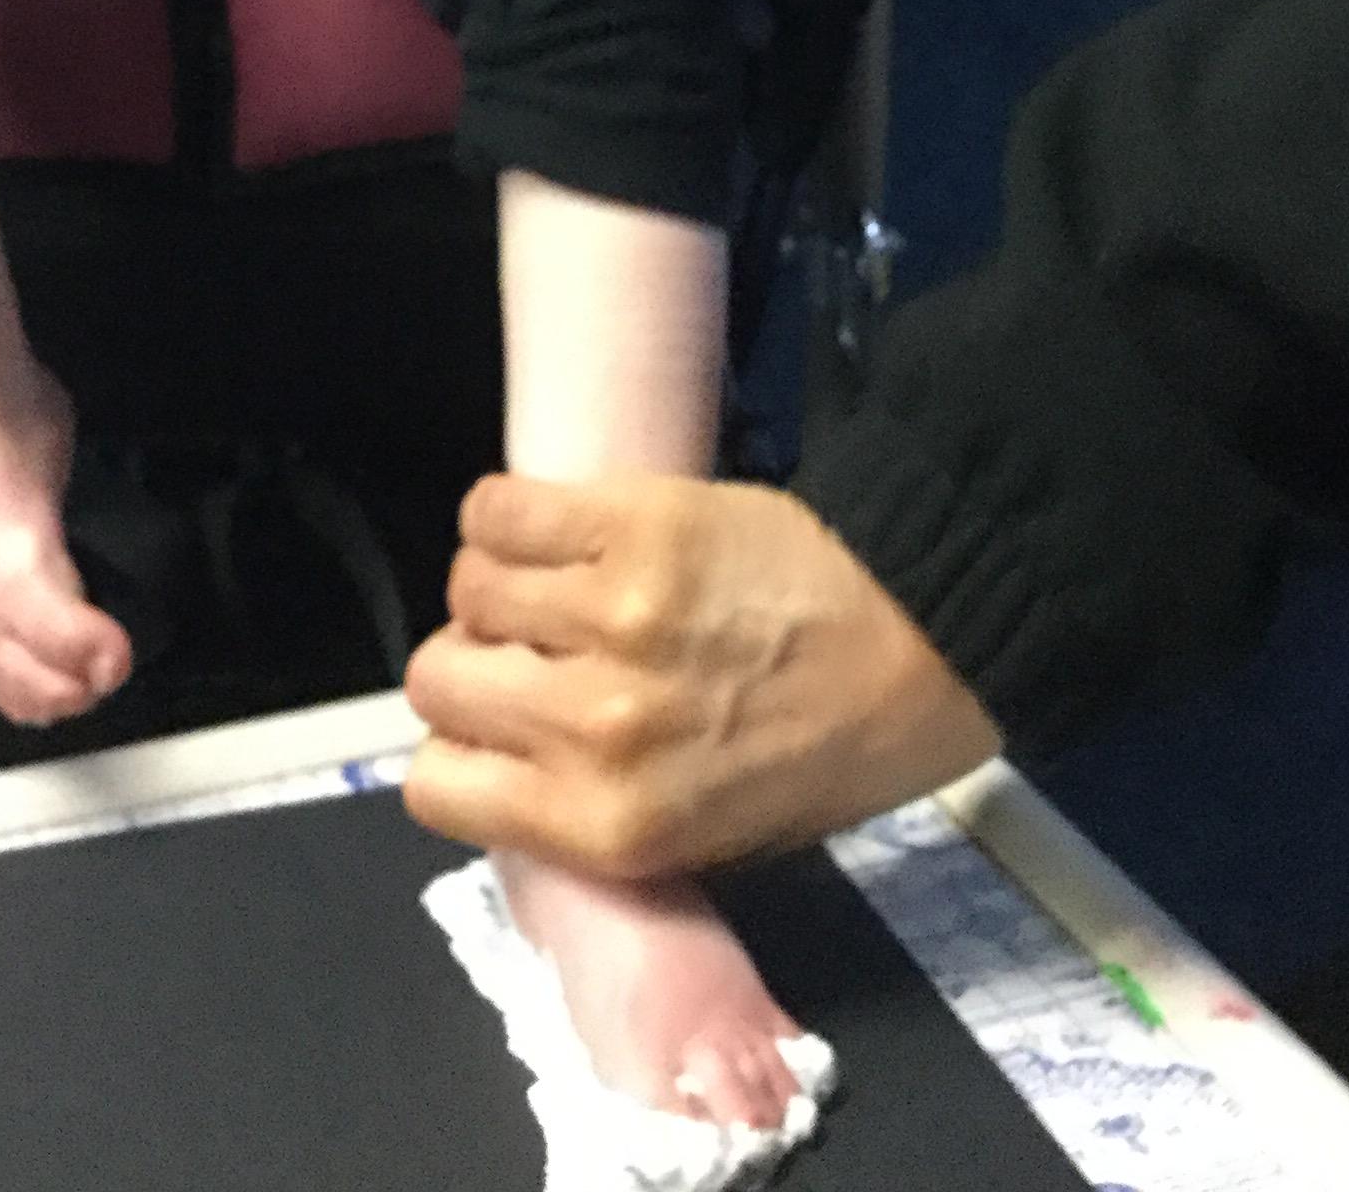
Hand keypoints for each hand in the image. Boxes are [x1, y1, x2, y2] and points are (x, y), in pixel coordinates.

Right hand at [402, 475, 1001, 879]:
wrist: (915, 643)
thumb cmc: (815, 750)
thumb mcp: (696, 839)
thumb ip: (581, 812)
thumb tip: (491, 764)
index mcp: (608, 825)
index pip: (434, 787)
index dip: (457, 749)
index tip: (493, 728)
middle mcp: (593, 727)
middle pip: (437, 679)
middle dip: (472, 665)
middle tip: (530, 653)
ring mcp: (607, 616)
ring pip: (469, 587)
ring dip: (502, 586)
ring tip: (561, 587)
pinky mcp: (629, 523)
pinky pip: (498, 510)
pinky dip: (508, 517)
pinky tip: (557, 531)